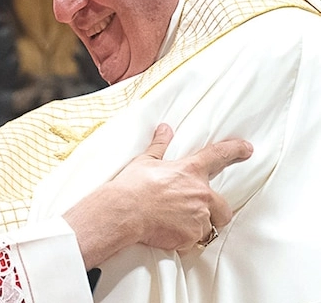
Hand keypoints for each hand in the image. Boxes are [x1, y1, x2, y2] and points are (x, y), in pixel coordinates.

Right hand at [63, 123, 252, 268]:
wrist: (125, 211)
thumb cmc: (133, 186)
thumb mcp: (146, 161)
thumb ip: (160, 146)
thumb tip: (165, 129)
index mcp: (190, 171)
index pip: (218, 156)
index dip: (234, 150)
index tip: (247, 149)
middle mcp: (200, 194)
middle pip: (223, 207)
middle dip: (215, 212)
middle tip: (198, 213)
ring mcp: (198, 217)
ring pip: (207, 226)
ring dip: (196, 227)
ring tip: (174, 224)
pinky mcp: (191, 237)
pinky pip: (194, 242)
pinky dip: (184, 240)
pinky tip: (168, 234)